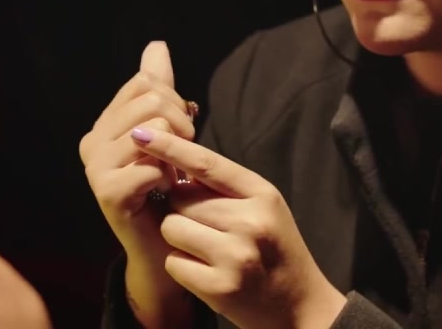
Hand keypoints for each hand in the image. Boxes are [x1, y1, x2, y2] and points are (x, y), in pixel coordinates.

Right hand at [79, 42, 197, 325]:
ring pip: (153, 128)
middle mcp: (91, 142)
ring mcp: (95, 168)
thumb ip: (159, 89)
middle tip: (183, 154)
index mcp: (103, 125)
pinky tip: (166, 193)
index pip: (146, 83)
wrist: (165, 246)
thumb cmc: (167, 189)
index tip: (179, 132)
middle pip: (151, 100)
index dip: (174, 102)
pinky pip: (152, 165)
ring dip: (176, 151)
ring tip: (172, 173)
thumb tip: (156, 46)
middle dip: (181, 124)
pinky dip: (169, 177)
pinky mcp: (107, 193)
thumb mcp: (166, 132)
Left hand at [131, 127, 346, 328]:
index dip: (169, 147)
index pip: (205, 163)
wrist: (301, 308)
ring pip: (171, 228)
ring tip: (207, 250)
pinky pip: (173, 262)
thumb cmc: (275, 250)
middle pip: (181, 199)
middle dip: (181, 209)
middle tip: (208, 228)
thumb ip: (224, 186)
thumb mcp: (262, 207)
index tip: (140, 132)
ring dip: (178, 238)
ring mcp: (236, 256)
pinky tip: (207, 272)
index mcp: (262, 194)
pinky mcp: (220, 288)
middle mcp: (251, 221)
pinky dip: (181, 266)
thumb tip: (174, 161)